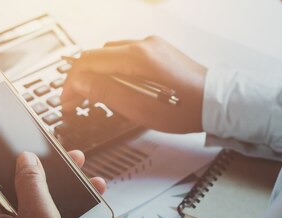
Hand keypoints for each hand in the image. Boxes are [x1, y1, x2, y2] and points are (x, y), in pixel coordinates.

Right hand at [62, 36, 207, 133]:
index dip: (71, 82)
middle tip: (75, 101)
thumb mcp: (138, 108)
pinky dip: (112, 70)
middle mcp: (143, 45)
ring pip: (111, 55)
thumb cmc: (184, 108)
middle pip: (98, 55)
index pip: (89, 61)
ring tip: (92, 96)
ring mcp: (152, 46)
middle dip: (81, 78)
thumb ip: (106, 92)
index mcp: (136, 57)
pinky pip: (126, 56)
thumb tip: (80, 83)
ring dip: (96, 73)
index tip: (66, 99)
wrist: (216, 103)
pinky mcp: (159, 52)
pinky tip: (113, 85)